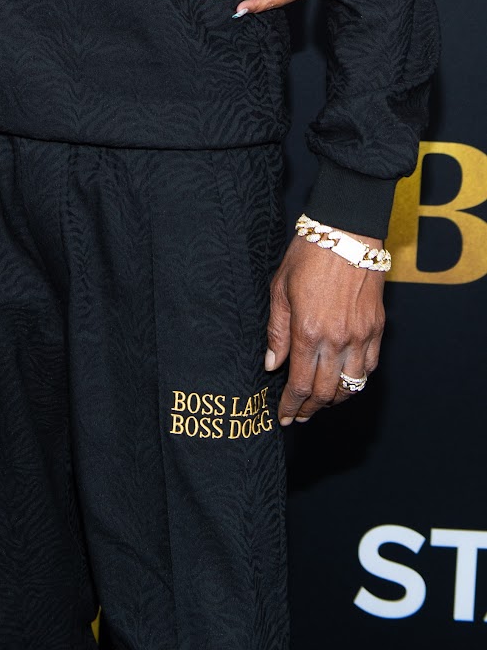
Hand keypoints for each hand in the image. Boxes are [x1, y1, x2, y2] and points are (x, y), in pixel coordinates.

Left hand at [265, 236, 384, 424]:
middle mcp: (337, 339)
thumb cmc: (308, 255)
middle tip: (300, 415)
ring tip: (321, 403)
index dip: (292, 405)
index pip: (300, 383)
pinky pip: (370, 367)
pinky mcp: (378, 328)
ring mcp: (361, 336)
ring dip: (335, 400)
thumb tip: (272, 364)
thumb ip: (277, 330)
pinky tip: (346, 382)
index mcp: (308, 331)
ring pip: (352, 385)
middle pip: (326, 391)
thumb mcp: (280, 289)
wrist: (347, 232)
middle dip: (311, 409)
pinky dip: (357, 381)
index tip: (284, 416)